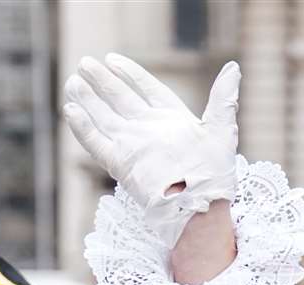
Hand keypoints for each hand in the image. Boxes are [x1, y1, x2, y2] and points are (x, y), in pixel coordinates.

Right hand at [63, 54, 239, 250]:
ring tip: (72, 82)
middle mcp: (149, 131)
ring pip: (104, 118)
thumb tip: (233, 67)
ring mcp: (133, 147)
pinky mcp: (120, 164)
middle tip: (84, 63)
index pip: (146, 89)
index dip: (130, 73)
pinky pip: (96, 143)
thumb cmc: (214, 173)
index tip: (112, 58)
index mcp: (171, 119)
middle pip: (120, 99)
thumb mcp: (221, 130)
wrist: (200, 207)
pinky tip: (70, 111)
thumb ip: (223, 98)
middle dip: (102, 81)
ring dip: (88, 100)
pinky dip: (82, 128)